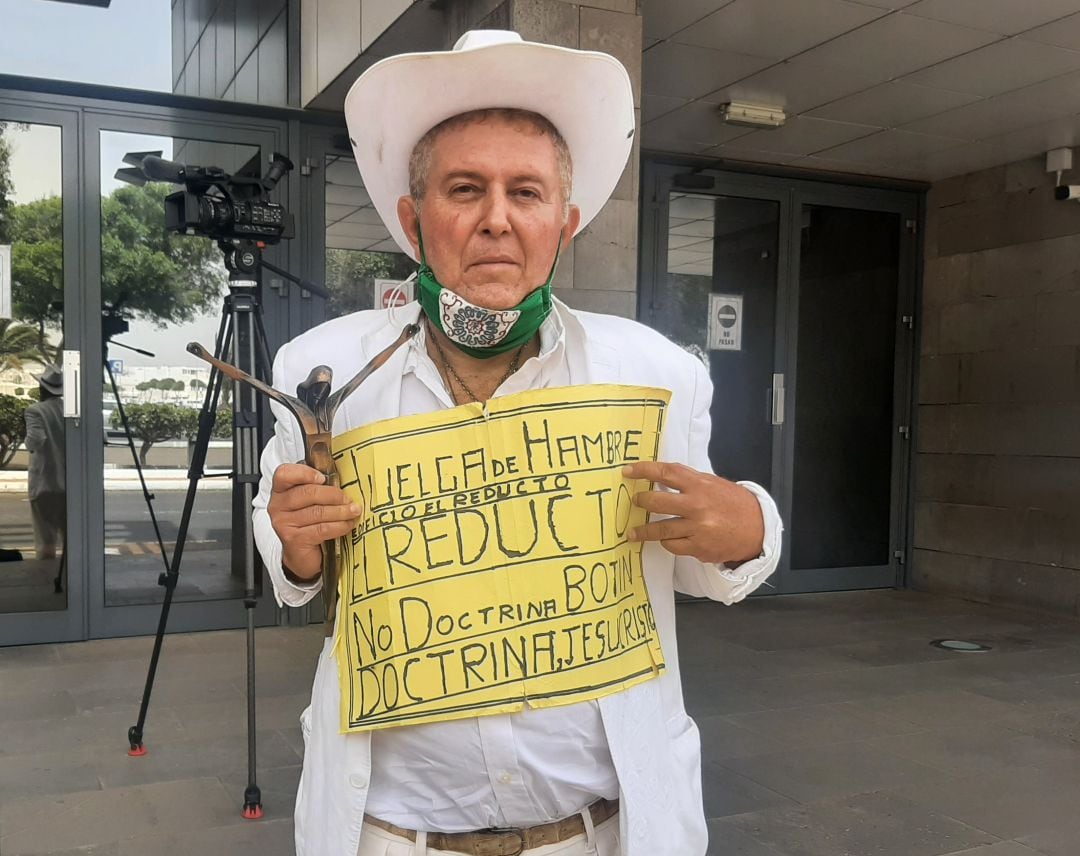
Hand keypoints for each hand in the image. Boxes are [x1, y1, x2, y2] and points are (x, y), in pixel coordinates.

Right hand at [268, 463, 361, 579]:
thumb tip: (344, 482)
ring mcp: (283, 523)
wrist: (300, 554)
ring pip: (318, 512)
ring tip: (354, 511)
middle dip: (334, 495)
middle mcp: (277, 505)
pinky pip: (322, 529)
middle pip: (308, 493)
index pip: (284, 474)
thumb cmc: (307, 522)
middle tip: (349, 499)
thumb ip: (318, 488)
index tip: (324, 478)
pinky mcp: (294, 539)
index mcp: (280, 490)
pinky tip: (348, 524)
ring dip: (341, 511)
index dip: (305, 473)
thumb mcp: (309, 502)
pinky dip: (339, 526)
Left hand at [623, 461, 763, 565]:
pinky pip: (672, 545)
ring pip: (660, 529)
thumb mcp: (712, 483)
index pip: (665, 473)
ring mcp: (697, 528)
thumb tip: (660, 477)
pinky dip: (666, 541)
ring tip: (634, 532)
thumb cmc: (732, 503)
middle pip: (657, 502)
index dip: (643, 471)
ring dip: (643, 531)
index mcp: (700, 485)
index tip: (627, 472)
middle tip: (635, 502)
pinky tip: (664, 539)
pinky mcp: (699, 548)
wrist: (757, 529)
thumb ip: (688, 480)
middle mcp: (697, 506)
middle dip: (641, 501)